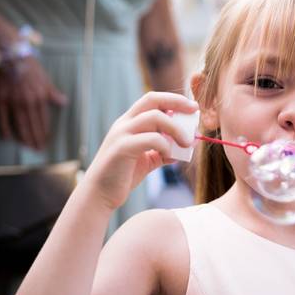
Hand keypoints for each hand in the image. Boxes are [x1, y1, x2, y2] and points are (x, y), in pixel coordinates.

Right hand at [0, 56, 67, 149]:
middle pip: (33, 125)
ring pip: (20, 123)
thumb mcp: (45, 79)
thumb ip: (52, 93)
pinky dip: (5, 127)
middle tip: (38, 150)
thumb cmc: (30, 66)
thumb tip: (64, 102)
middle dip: (36, 138)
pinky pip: (2, 117)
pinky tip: (8, 137)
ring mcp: (13, 101)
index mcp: (40, 97)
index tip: (45, 141)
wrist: (10, 54)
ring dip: (25, 137)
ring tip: (28, 147)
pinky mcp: (0, 98)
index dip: (44, 131)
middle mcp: (27, 101)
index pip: (43, 119)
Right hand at [85, 92, 197, 209]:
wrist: (99, 194)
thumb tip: (185, 148)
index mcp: (129, 123)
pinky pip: (150, 138)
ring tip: (187, 142)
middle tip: (194, 111)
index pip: (152, 100)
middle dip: (177, 101)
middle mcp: (124, 124)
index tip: (192, 107)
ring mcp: (121, 134)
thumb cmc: (122, 176)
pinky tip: (169, 155)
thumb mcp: (146, 160)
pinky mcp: (122, 148)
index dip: (173, 100)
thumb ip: (163, 151)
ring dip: (176, 128)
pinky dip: (165, 145)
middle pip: (152, 100)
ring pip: (154, 117)